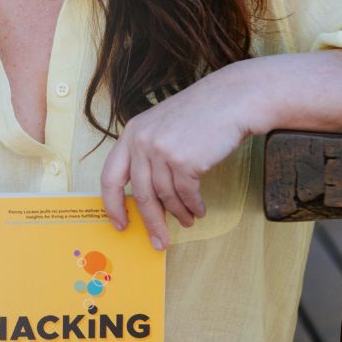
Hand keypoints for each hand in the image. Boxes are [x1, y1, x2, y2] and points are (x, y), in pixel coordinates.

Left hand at [100, 62, 258, 249]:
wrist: (231, 99)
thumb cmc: (200, 115)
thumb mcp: (161, 127)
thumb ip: (148, 156)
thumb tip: (146, 198)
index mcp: (131, 134)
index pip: (110, 176)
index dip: (113, 205)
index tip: (120, 224)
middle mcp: (141, 142)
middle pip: (140, 193)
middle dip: (151, 222)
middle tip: (159, 241)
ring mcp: (162, 150)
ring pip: (165, 196)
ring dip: (178, 214)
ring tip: (187, 220)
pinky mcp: (185, 160)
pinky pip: (186, 195)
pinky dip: (193, 206)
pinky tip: (199, 209)